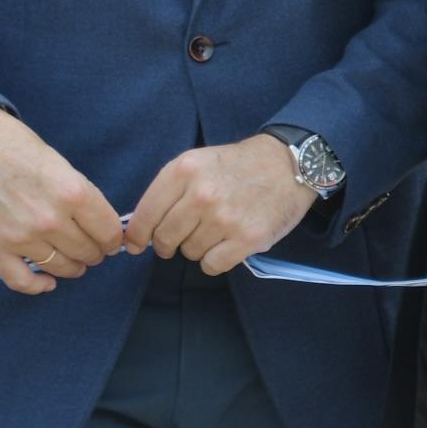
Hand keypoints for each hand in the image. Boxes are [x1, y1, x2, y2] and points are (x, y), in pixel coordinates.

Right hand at [0, 102, 123, 294]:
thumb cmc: (19, 147)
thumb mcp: (63, 166)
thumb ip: (82, 197)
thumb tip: (101, 225)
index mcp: (73, 193)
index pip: (108, 231)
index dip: (113, 239)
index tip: (112, 241)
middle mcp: (48, 219)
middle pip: (86, 251)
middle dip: (95, 252)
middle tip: (94, 250)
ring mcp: (19, 236)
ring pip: (59, 267)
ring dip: (72, 267)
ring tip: (76, 263)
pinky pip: (20, 280)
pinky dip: (37, 286)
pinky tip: (48, 282)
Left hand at [124, 136, 314, 277]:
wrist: (289, 164)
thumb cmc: (238, 165)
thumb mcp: (198, 162)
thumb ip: (169, 192)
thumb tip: (140, 233)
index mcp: (184, 170)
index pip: (145, 215)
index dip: (137, 236)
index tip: (138, 244)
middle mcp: (202, 194)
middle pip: (165, 238)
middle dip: (170, 242)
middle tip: (185, 234)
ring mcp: (225, 218)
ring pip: (189, 252)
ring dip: (198, 247)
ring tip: (217, 229)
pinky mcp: (247, 238)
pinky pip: (212, 265)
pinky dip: (216, 260)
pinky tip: (228, 243)